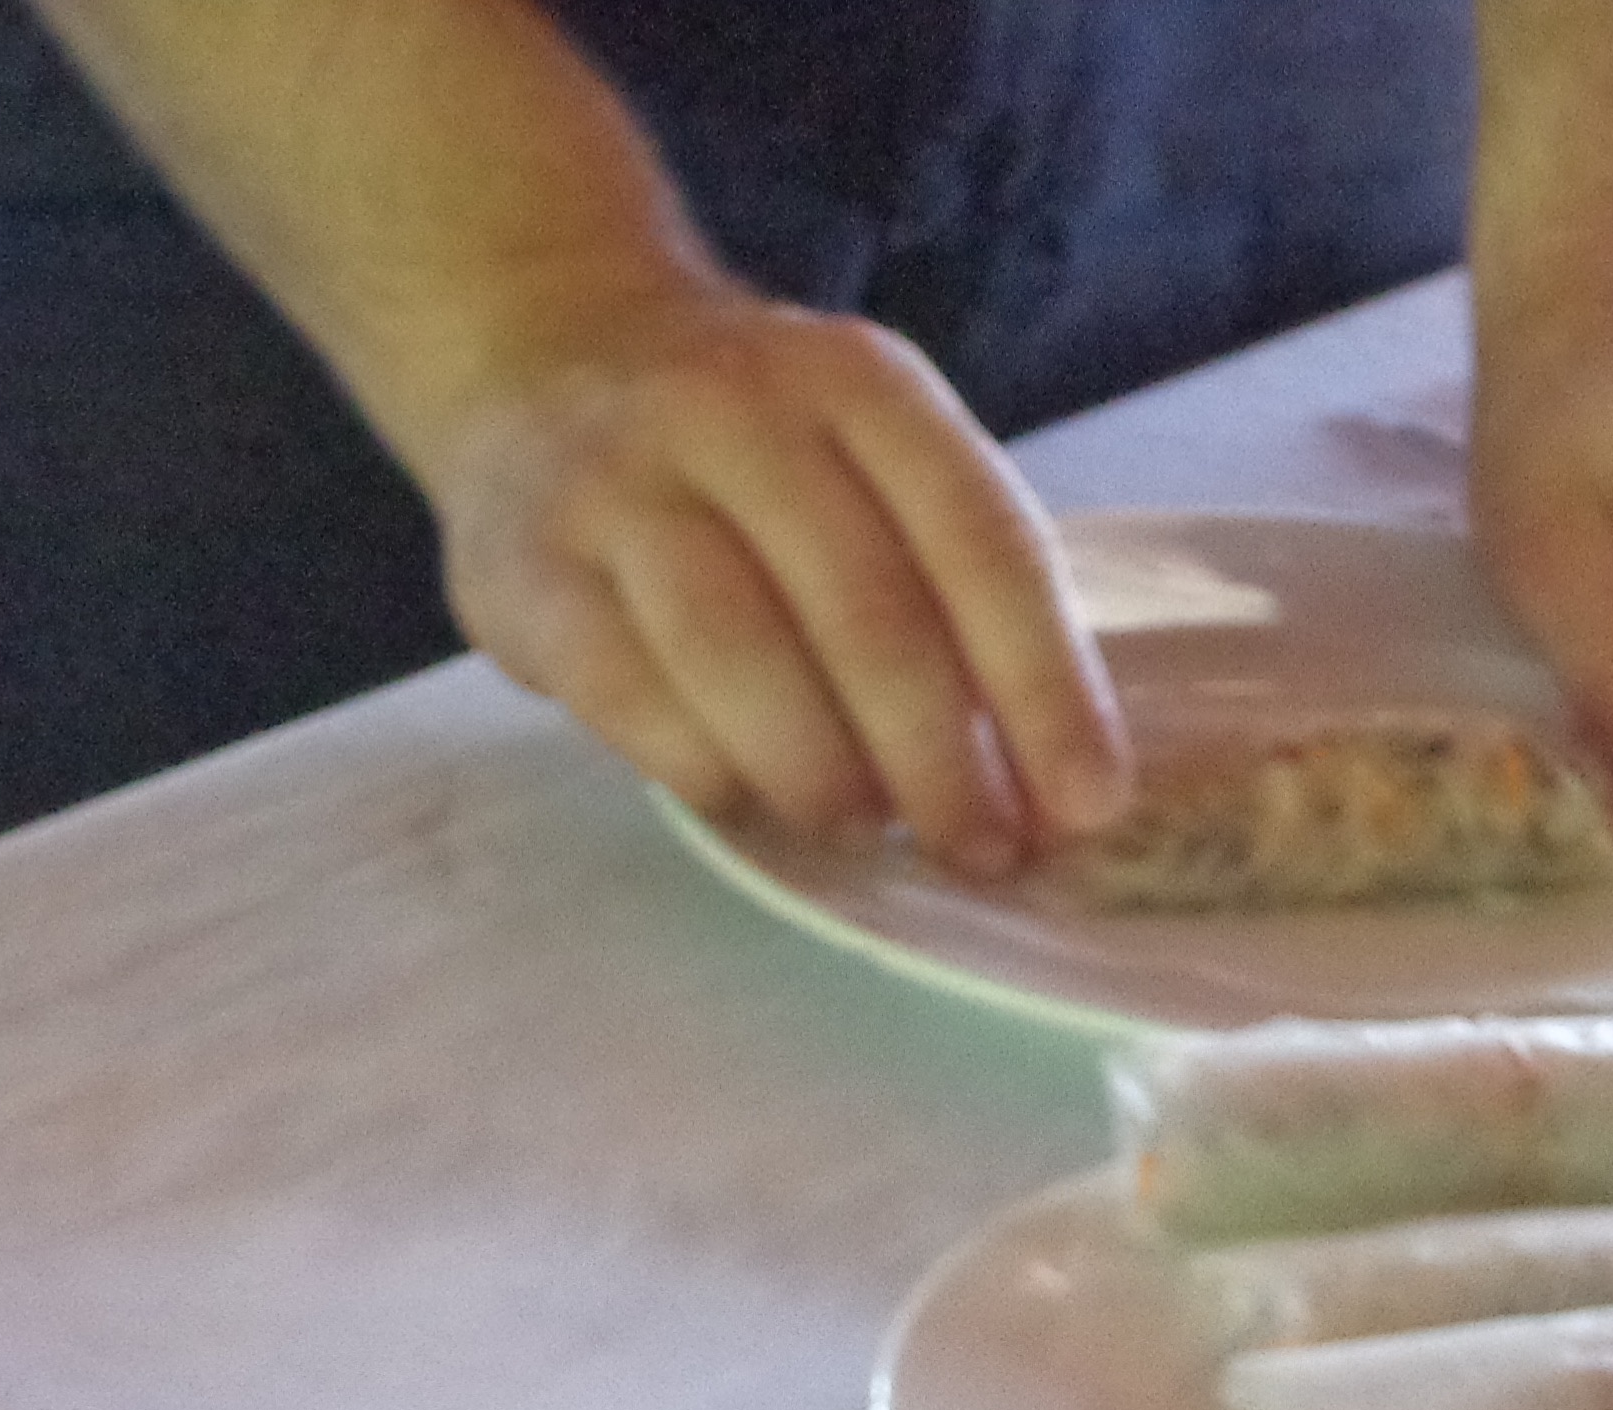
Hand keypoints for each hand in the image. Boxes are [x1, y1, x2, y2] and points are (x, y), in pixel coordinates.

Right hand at [423, 281, 1125, 876]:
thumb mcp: (867, 460)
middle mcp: (738, 411)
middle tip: (978, 853)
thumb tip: (1046, 788)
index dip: (1044, 686)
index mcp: (859, 383)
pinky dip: (706, 769)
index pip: (980, 541)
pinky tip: (749, 802)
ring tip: (860, 832)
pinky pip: (629, 695)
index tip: (1086, 804)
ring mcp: (620, 481)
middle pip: (866, 609)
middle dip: (939, 759)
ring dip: (819, 772)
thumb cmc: (752, 456)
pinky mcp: (526, 566)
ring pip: (738, 653)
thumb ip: (952, 591)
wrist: (544, 353)